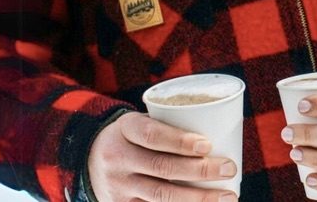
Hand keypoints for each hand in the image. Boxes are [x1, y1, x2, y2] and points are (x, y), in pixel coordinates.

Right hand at [87, 112, 237, 201]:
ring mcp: (118, 187)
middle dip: (199, 170)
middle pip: (162, 167)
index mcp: (125, 129)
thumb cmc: (131, 136)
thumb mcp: (139, 122)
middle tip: (228, 167)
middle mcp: (118, 158)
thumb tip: (218, 132)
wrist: (87, 157)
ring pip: (161, 196)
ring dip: (198, 198)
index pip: (151, 134)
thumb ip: (168, 127)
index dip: (179, 141)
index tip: (207, 143)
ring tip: (227, 196)